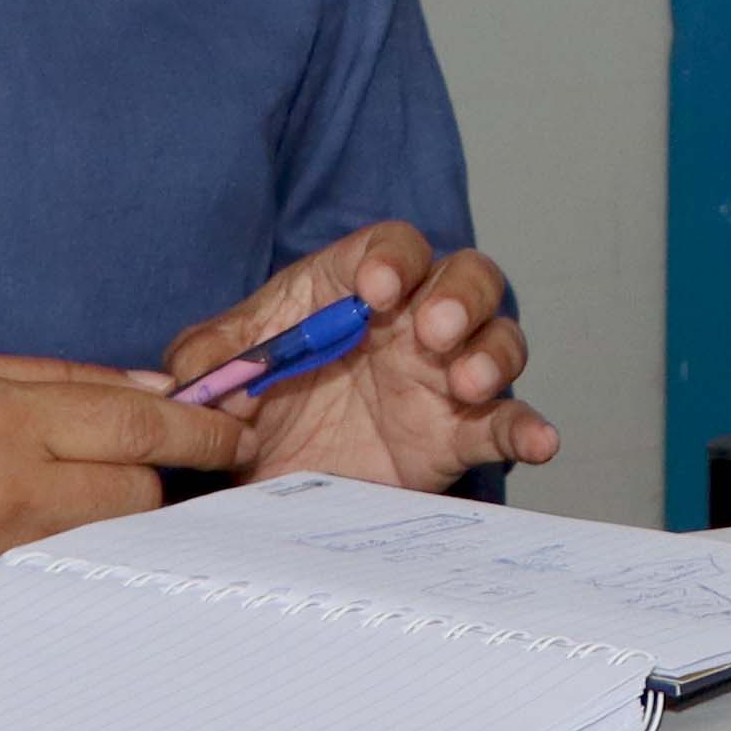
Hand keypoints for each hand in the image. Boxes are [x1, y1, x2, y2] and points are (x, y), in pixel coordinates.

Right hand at [0, 353, 229, 646]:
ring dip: (118, 523)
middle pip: (144, 493)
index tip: (232, 427)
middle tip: (147, 466)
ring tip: (88, 507)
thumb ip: (55, 381)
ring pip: (112, 543)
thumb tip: (150, 389)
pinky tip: (53, 550)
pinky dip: (76, 563)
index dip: (202, 426)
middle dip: (157, 476)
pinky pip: (66, 583)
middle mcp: (7, 498)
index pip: (140, 425)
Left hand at [160, 221, 559, 489]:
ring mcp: (446, 376)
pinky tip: (541, 441)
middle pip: (468, 277)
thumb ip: (209, 359)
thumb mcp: (225, 375)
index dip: (394, 259)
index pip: (393, 247)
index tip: (377, 290)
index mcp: (359, 289)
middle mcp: (414, 322)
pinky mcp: (461, 433)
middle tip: (433, 331)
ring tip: (468, 382)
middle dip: (461, 296)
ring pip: (501, 339)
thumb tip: (189, 371)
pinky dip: (531, 428)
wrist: (276, 483)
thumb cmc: (262, 405)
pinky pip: (509, 422)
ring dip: (494, 353)